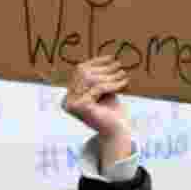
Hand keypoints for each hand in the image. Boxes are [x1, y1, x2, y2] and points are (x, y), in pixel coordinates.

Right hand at [62, 55, 131, 170]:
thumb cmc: (111, 111)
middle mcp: (66, 101)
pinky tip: (124, 83)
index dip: (95, 63)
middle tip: (119, 65)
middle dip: (103, 68)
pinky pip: (98, 88)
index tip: (111, 58)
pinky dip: (112, 84)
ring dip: (109, 75)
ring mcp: (71, 104)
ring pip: (91, 80)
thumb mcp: (104, 90)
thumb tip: (106, 58)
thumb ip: (99, 77)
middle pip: (84, 73)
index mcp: (69, 96)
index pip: (79, 71)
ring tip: (123, 74)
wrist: (117, 131)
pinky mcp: (81, 107)